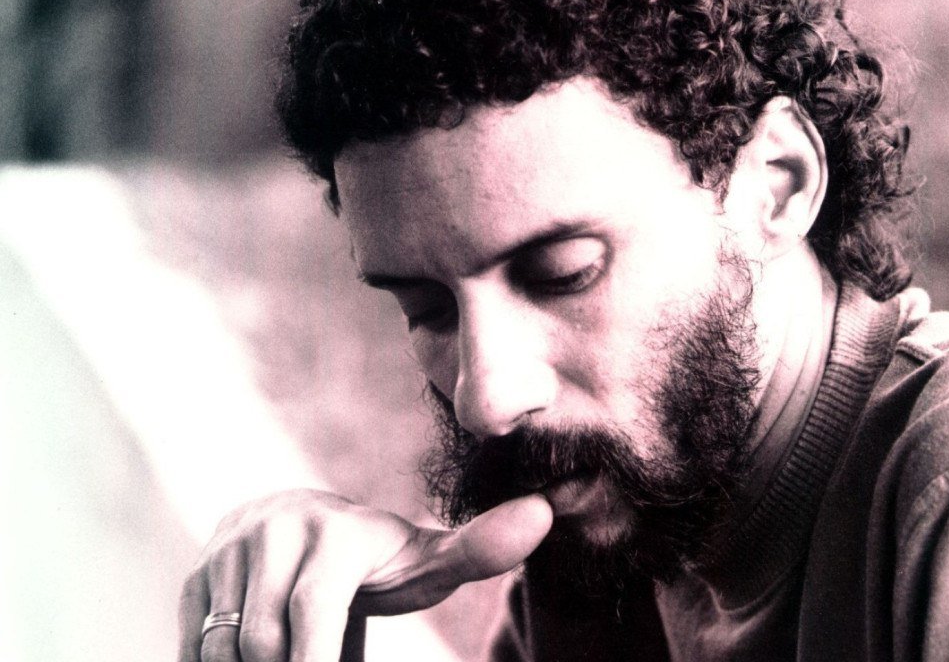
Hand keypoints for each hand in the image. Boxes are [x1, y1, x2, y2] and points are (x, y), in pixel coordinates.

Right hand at [178, 489, 552, 661]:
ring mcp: (228, 551)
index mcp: (334, 531)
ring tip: (299, 660)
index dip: (320, 656)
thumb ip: (480, 547)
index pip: (318, 606)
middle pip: (262, 636)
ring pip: (223, 645)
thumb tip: (544, 513)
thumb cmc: (379, 558)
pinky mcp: (195, 577)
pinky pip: (194, 643)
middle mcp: (274, 530)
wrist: (303, 529)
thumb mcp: (426, 559)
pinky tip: (257, 661)